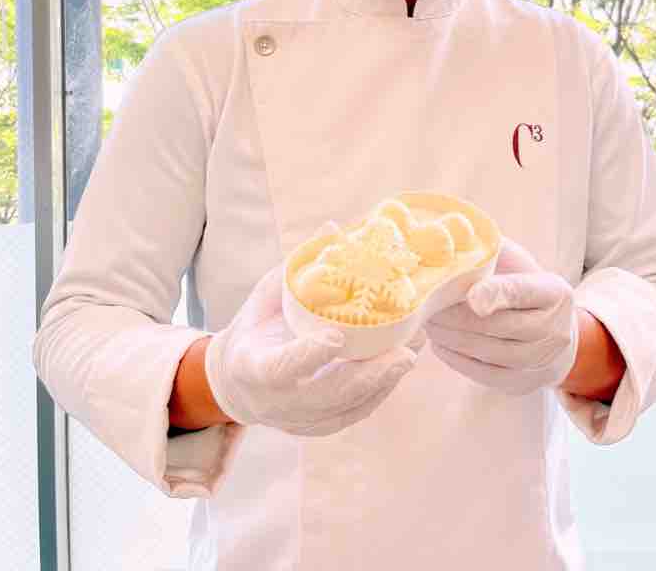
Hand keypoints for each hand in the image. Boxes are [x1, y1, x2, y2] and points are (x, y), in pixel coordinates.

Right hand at [204, 258, 424, 436]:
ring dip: (385, 380)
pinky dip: (381, 390)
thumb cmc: (258, 327)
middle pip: (326, 396)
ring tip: (415, 347)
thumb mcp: (267, 293)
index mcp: (253, 367)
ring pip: (348, 407)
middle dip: (368, 376)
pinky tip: (402, 363)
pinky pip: (356, 413)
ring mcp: (300, 420)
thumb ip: (298, 266)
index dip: (308, 355)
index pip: (281, 367)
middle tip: (404, 351)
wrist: (240, 381)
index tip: (335, 337)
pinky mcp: (320, 427)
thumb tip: (334, 227)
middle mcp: (277, 402)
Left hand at [426, 237, 578, 395]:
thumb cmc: (524, 286)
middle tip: (426, 305)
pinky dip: (456, 358)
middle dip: (455, 316)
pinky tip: (439, 343)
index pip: (521, 291)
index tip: (469, 294)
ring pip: (486, 351)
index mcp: (553, 291)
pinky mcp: (523, 384)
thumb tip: (451, 235)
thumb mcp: (518, 263)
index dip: (494, 293)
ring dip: (450, 337)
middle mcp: (554, 329)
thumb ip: (490, 250)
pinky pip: (483, 374)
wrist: (557, 334)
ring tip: (427, 322)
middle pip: (496, 325)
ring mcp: (540, 361)